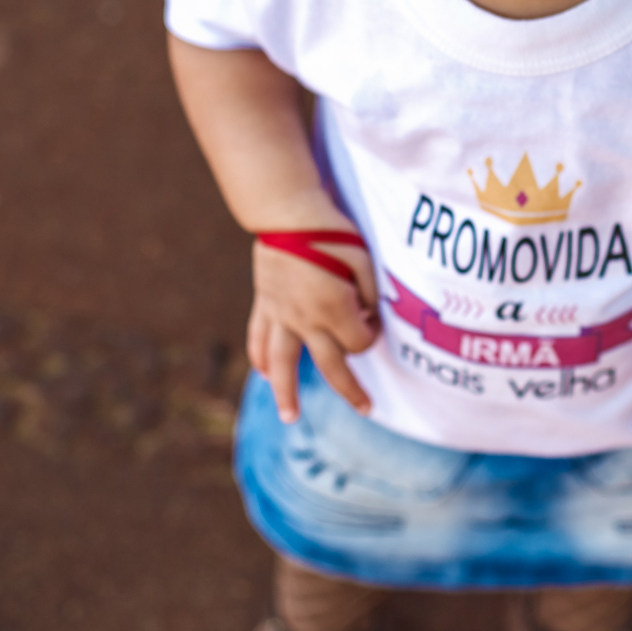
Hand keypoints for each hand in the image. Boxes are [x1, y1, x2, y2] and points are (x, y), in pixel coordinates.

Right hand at [247, 222, 379, 422]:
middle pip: (331, 366)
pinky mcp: (265, 304)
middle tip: (366, 409)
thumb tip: (366, 318)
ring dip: (286, 393)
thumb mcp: (364, 260)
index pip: (359, 342)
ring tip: (290, 417)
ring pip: (282, 364)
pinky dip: (260, 358)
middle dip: (351, 390)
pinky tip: (264, 373)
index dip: (372, 335)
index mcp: (333, 308)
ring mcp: (280, 314)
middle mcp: (305, 319)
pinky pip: (259, 338)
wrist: (287, 213)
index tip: (372, 318)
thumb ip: (369, 295)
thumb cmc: (332, 233)